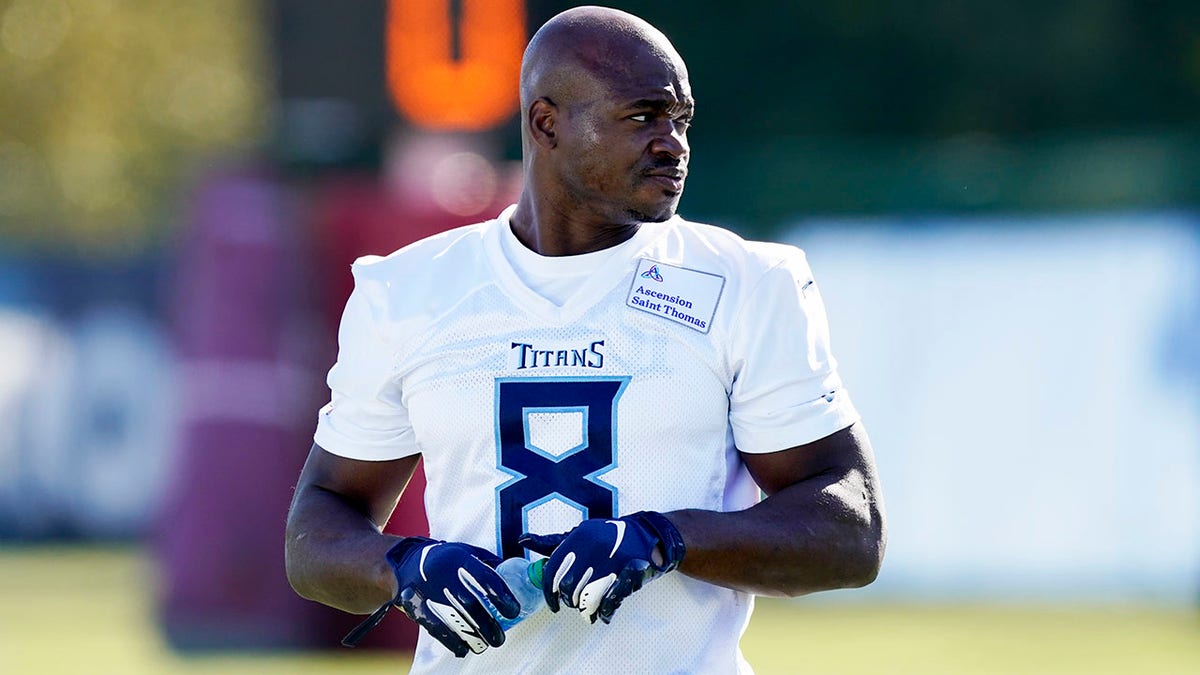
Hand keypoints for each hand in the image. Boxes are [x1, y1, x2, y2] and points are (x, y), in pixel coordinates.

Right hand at [342, 537, 518, 656]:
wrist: (404, 563)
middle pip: (470, 603)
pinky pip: (435, 627)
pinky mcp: (416, 607)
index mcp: (458, 558)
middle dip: (488, 624)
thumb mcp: (464, 552)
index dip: (501, 595)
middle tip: (500, 637)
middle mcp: (442, 574)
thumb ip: (487, 562)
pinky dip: (451, 641)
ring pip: (454, 618)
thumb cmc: (444, 560)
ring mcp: (428, 591)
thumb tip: (514, 573)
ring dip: (473, 636)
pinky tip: (463, 649)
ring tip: (486, 644)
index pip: (484, 577)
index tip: (513, 610)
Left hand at [518, 511, 684, 623]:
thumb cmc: (610, 537)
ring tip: (588, 610)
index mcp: (580, 535)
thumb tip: (523, 540)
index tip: (552, 602)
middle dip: (569, 600)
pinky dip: (604, 612)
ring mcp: (615, 559)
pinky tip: (602, 614)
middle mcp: (596, 545)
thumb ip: (554, 542)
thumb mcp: (581, 534)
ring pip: (588, 596)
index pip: (553, 569)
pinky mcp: (633, 572)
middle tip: (574, 602)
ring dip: (585, 609)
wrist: (649, 534)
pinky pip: (611, 601)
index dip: (549, 591)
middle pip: (569, 586)